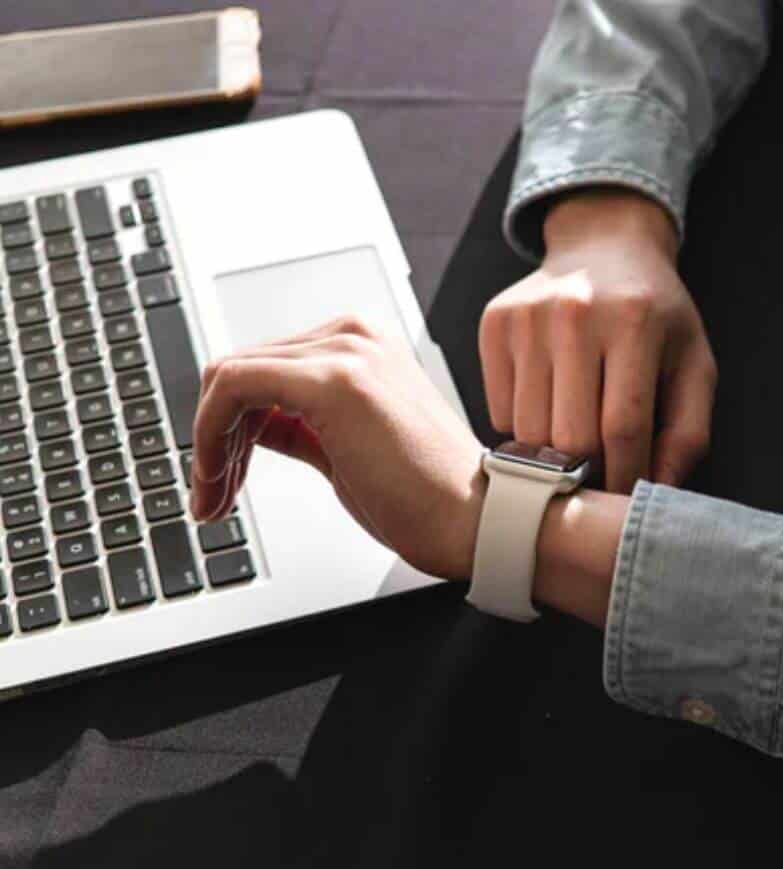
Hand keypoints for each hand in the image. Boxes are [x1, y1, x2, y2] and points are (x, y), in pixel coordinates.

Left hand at [189, 316, 485, 580]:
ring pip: (229, 375)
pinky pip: (234, 386)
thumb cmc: (427, 496)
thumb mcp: (346, 449)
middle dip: (212, 435)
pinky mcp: (333, 379)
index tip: (220, 473)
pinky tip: (220, 476)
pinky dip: (210, 432)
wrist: (475, 520)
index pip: (265, 366)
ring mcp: (345, 351)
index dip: (227, 423)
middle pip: (240, 368)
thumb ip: (298, 427)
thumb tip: (247, 427)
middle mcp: (353, 336)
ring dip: (208, 440)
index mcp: (362, 346)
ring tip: (215, 496)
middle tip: (210, 493)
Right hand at [480, 188, 716, 492]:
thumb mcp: (693, 366)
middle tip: (600, 477)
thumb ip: (688, 434)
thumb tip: (656, 493)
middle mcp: (576, 314)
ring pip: (528, 432)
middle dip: (588, 473)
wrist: (602, 248)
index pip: (623, 428)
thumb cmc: (655, 318)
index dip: (625, 478)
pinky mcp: (495, 324)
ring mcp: (528, 318)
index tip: (625, 500)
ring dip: (552, 457)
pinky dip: (523, 431)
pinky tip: (549, 411)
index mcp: (635, 322)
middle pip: (570, 436)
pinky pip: (499, 412)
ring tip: (576, 447)